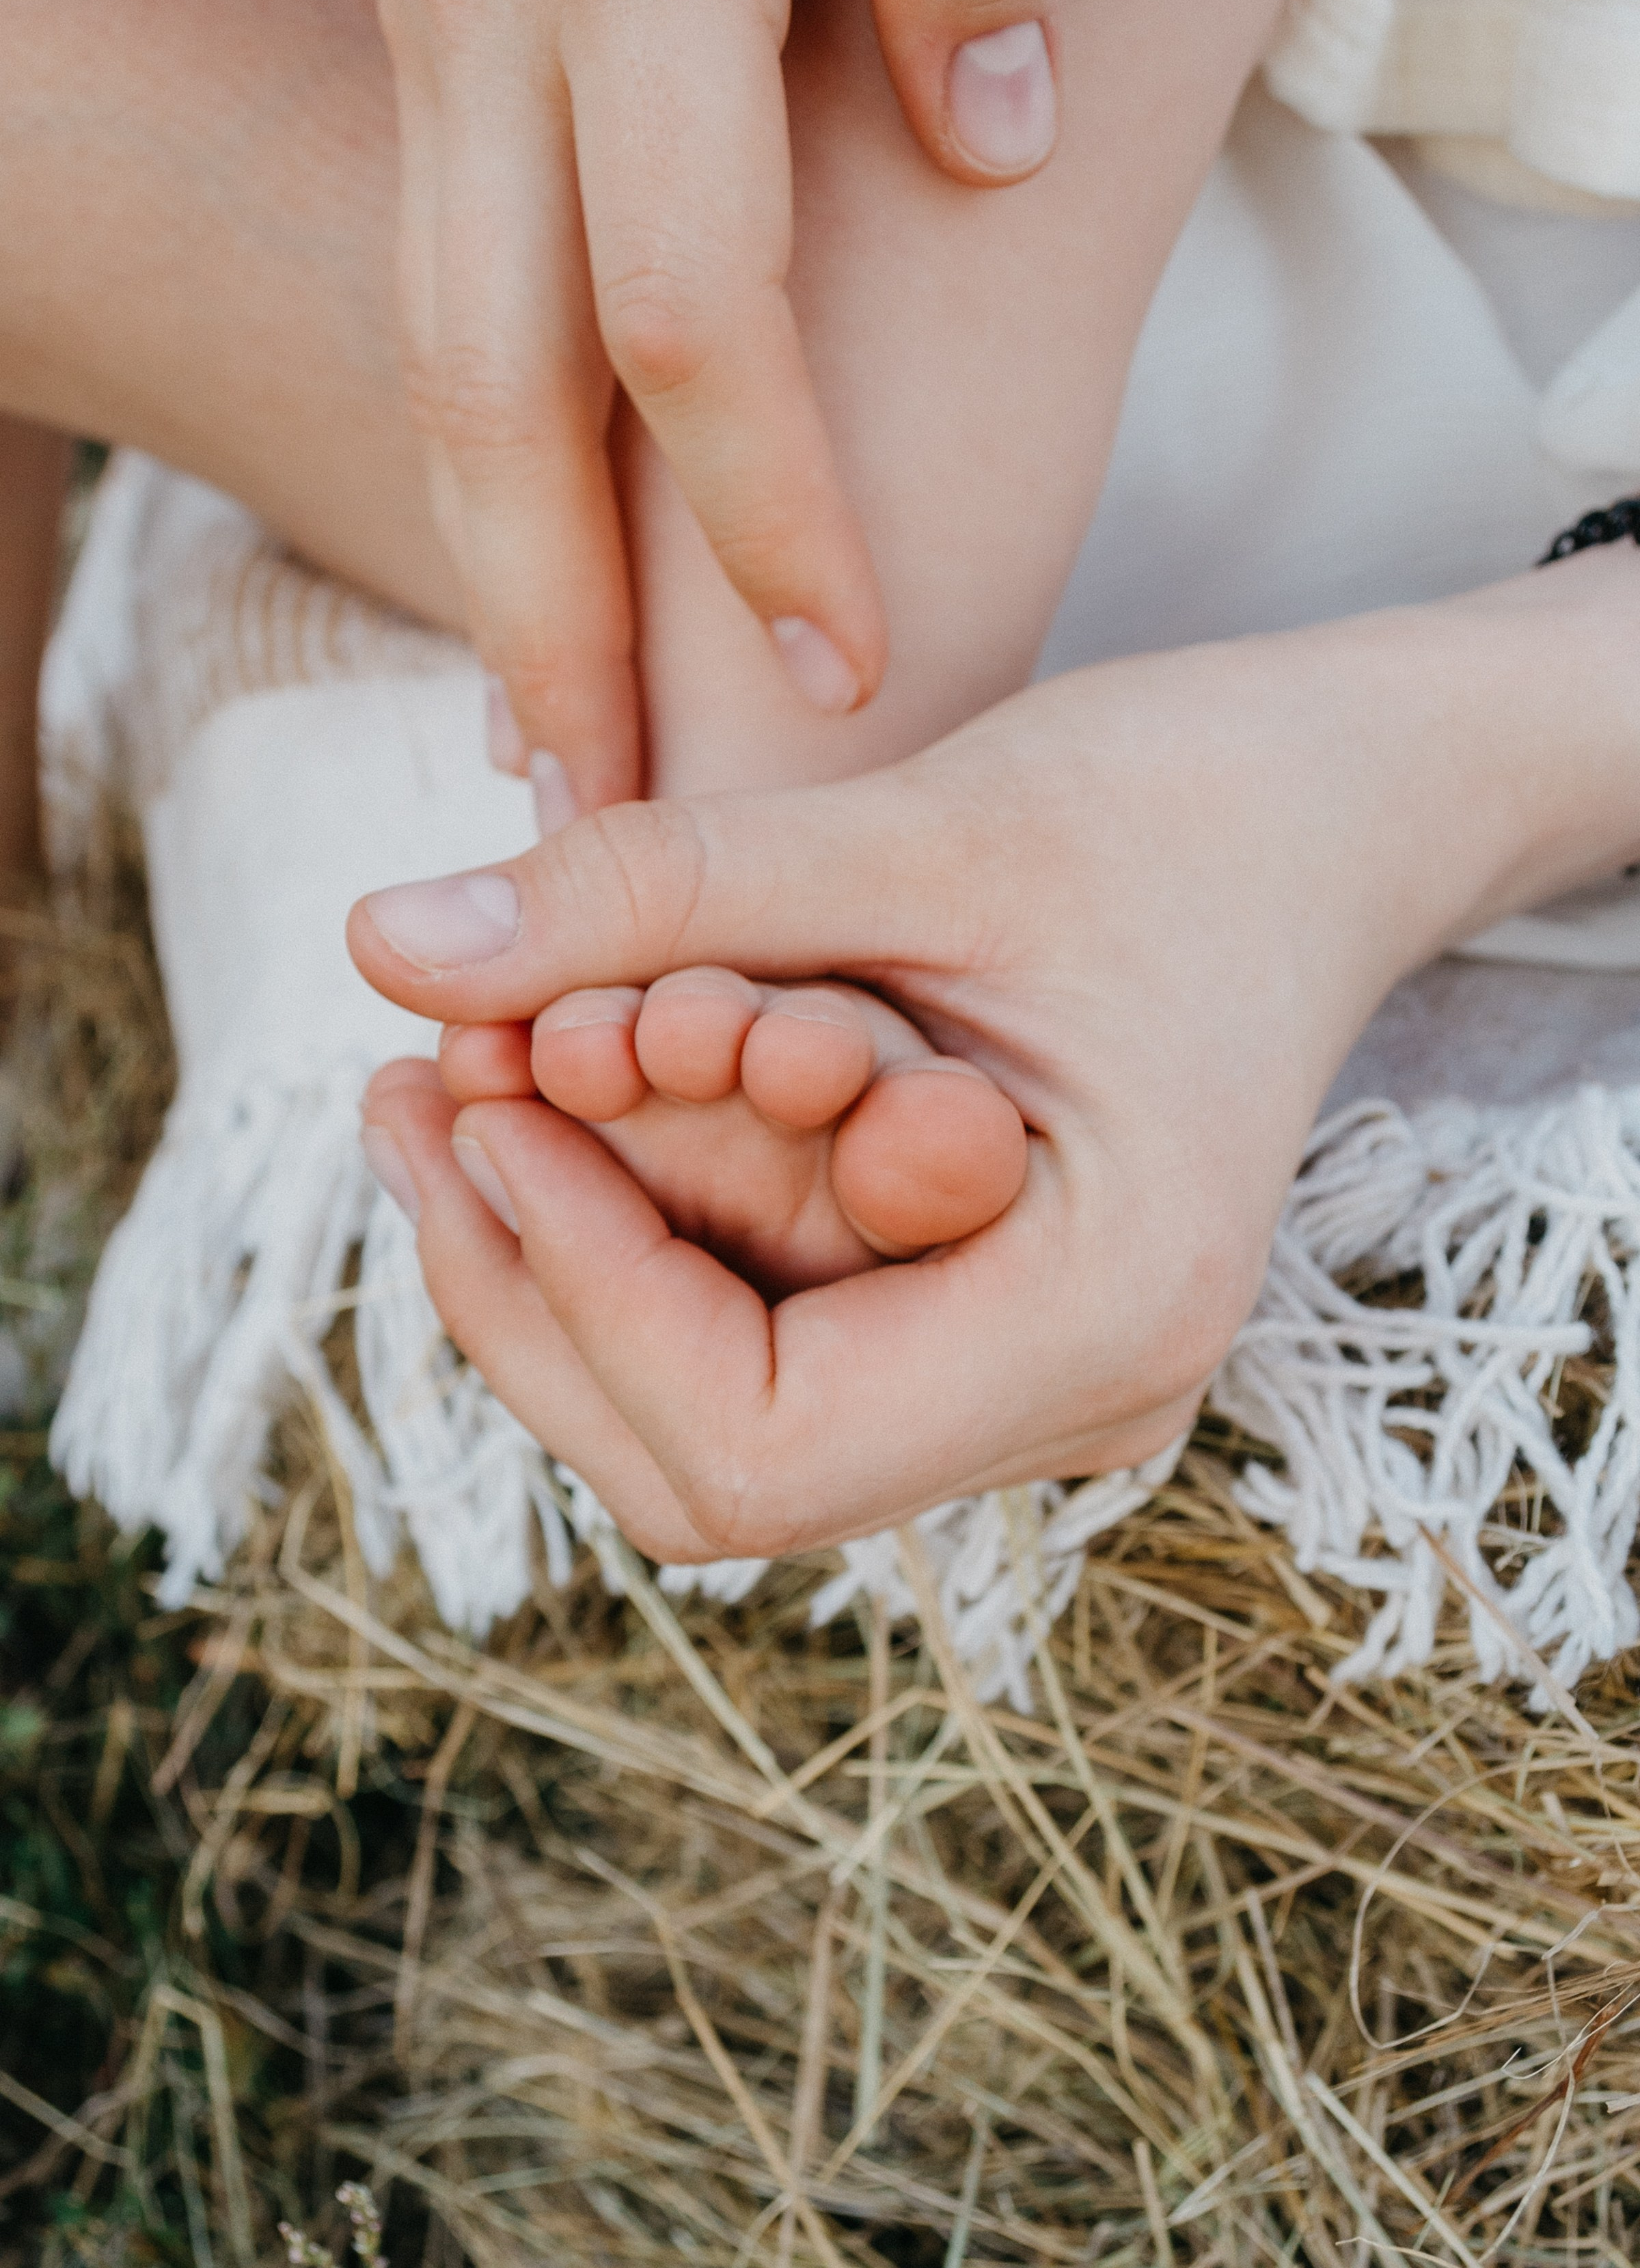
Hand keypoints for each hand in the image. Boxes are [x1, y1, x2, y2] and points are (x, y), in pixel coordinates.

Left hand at [349, 571, 1639, 1559]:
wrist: (1325, 814)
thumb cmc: (1186, 802)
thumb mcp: (922, 829)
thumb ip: (655, 898)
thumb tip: (378, 949)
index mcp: (1102, 1317)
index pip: (757, 1447)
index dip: (581, 1292)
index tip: (481, 1101)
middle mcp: (1068, 1396)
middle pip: (703, 1465)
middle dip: (534, 1281)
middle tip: (419, 1083)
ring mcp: (1018, 1372)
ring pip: (706, 1410)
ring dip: (565, 1246)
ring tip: (464, 1058)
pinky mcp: (970, 1316)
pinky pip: (754, 1329)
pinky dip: (641, 1216)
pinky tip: (566, 1077)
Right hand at [367, 0, 1073, 812]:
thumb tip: (991, 135)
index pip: (688, 307)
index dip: (767, 505)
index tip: (854, 662)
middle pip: (497, 385)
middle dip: (559, 620)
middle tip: (609, 815)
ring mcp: (434, 14)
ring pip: (435, 348)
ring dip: (486, 561)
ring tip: (545, 734)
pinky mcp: (436, 19)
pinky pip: (442, 281)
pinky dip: (479, 444)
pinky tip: (529, 540)